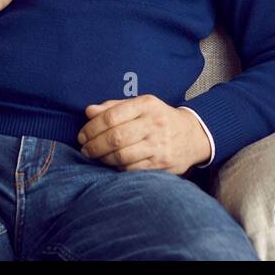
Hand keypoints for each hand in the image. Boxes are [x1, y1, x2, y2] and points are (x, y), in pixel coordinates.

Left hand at [77, 95, 210, 174]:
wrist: (192, 136)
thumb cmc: (158, 119)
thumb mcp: (140, 106)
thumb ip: (114, 107)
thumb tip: (89, 111)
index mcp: (146, 105)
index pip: (111, 116)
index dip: (91, 128)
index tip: (82, 135)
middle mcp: (154, 123)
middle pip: (115, 138)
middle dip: (94, 146)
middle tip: (85, 149)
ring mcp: (159, 145)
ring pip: (122, 156)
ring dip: (103, 158)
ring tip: (96, 157)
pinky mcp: (162, 164)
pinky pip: (132, 169)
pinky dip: (118, 168)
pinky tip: (113, 164)